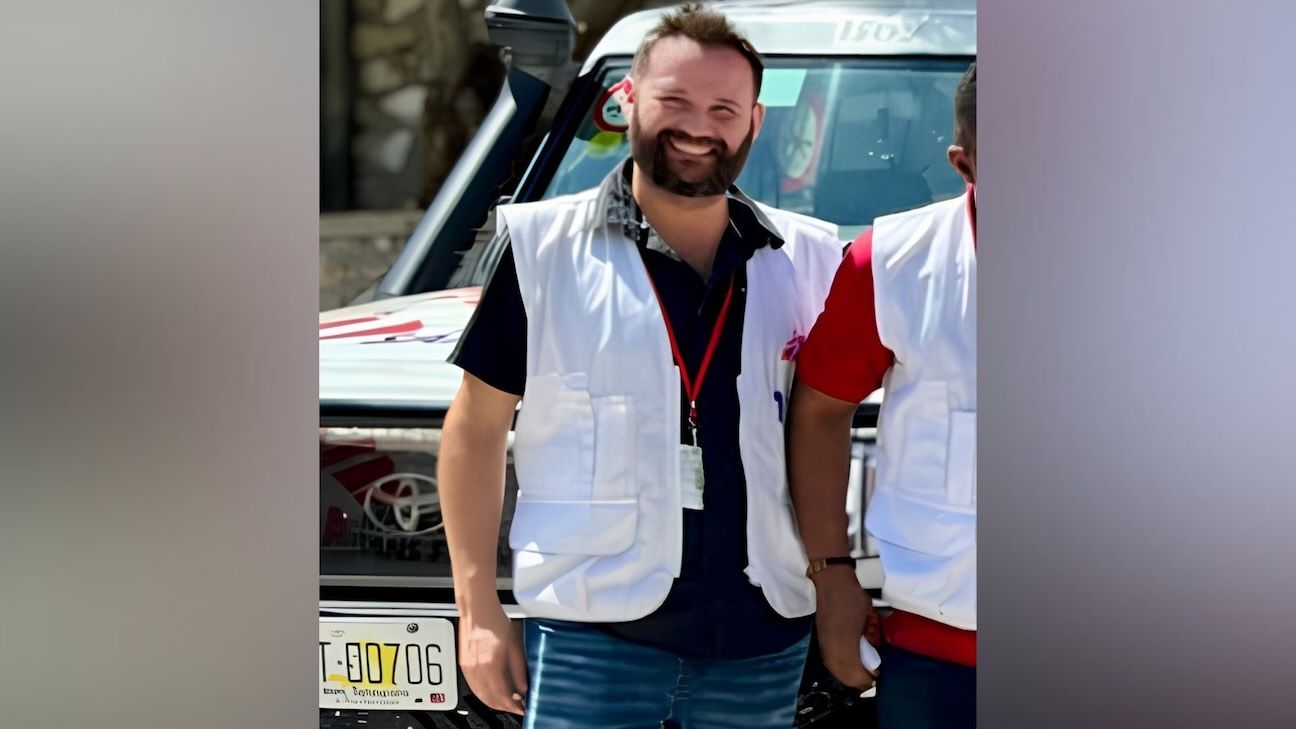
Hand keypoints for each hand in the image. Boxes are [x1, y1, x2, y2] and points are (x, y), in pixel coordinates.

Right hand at [458, 600, 527, 714]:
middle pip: (490, 699)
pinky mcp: (463, 665)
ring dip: (493, 702)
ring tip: (506, 702)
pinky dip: (483, 694)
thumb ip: (518, 669)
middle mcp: (477, 670)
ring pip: (480, 695)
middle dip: (504, 706)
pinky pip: (473, 687)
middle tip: (516, 707)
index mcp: (491, 666)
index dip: (514, 705)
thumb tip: (523, 686)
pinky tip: (491, 693)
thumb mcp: (515, 645)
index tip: (522, 708)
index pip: (503, 696)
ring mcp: (468, 669)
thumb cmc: (495, 621)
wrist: (478, 610)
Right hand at [812, 566, 879, 690]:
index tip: (877, 675)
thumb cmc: (852, 598)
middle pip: (845, 674)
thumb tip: (873, 656)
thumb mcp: (868, 617)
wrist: (831, 582)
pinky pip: (829, 662)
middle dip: (858, 679)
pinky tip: (846, 667)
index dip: (867, 676)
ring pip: (835, 669)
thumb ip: (871, 636)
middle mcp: (832, 647)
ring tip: (859, 674)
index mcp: (844, 643)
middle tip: (870, 678)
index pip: (856, 671)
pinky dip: (839, 668)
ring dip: (847, 675)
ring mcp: (824, 643)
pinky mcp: (821, 639)